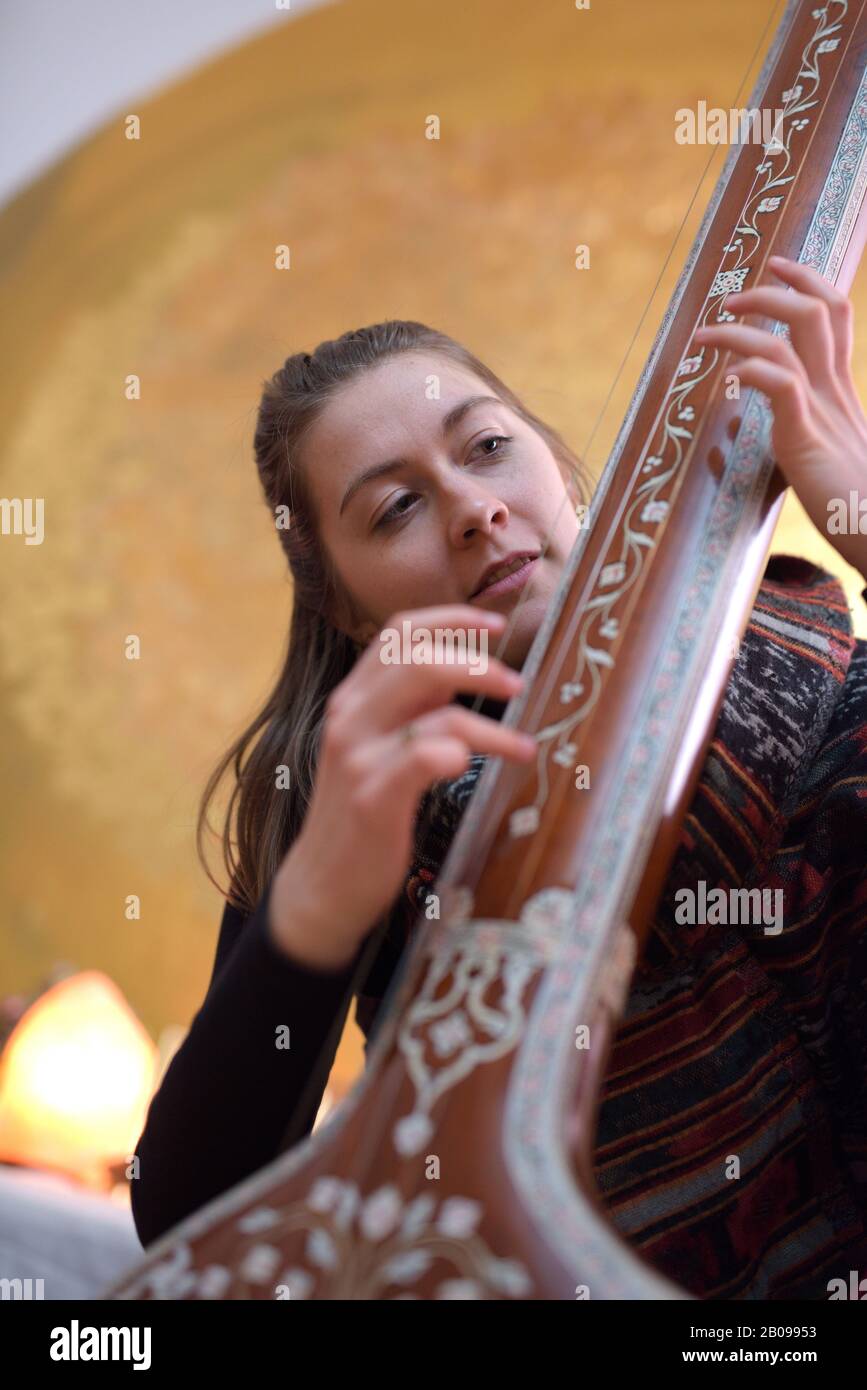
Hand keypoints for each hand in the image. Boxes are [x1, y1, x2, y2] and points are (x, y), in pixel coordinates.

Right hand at [269, 606, 535, 968]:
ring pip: (434, 708)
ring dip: (491, 725)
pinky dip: (458, 753)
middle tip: (517, 685)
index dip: (450, 619)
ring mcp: (357, 756)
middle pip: (418, 657)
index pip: (399, 633)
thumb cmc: (360, 814)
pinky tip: (471, 768)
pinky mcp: (371, 797)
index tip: (495, 625)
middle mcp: (350, 717)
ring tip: (522, 745)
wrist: (321, 884)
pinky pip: (423, 756)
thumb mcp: (377, 747)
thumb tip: (462, 668)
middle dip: (479, 665)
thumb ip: (411, 707)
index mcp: (353, 698)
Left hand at [693, 255, 866, 583]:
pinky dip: (752, 368)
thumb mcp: (822, 453)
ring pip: (793, 338)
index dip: (807, 281)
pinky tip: (731, 375)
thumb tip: (749, 423)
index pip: (834, 314)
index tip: (777, 266)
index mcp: (842, 389)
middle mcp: (835, 390)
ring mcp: (823, 410)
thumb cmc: (850, 503)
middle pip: (817, 311)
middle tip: (730, 299)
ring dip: (741, 328)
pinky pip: (781, 385)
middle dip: (770, 293)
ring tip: (706, 334)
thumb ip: (796, 428)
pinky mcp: (805, 437)